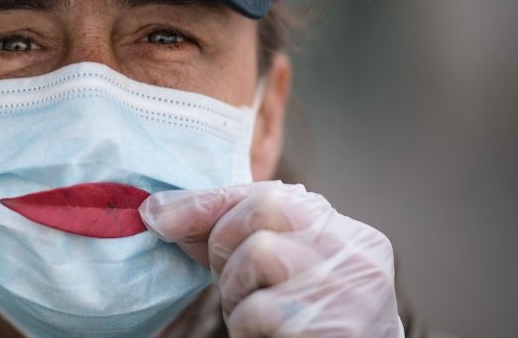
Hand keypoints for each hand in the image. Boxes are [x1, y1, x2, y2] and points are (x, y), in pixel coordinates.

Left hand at [139, 181, 402, 336]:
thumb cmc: (302, 328)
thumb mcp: (273, 276)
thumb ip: (233, 238)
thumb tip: (160, 212)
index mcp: (348, 235)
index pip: (272, 194)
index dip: (210, 203)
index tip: (161, 217)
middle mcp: (357, 253)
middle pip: (264, 211)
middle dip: (226, 246)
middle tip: (234, 288)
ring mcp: (350, 287)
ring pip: (259, 253)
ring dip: (236, 293)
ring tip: (255, 319)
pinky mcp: (335, 324)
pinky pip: (259, 308)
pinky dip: (246, 328)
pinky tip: (266, 337)